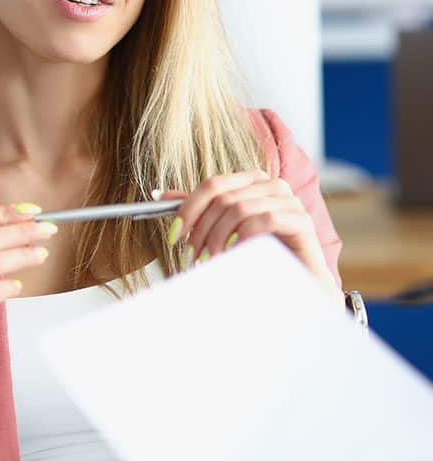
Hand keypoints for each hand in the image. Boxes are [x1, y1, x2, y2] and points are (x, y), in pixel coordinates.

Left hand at [157, 170, 341, 303]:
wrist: (298, 279)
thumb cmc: (259, 252)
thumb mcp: (223, 228)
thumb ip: (198, 210)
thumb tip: (159, 194)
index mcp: (251, 180)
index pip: (212, 184)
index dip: (188, 208)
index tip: (174, 233)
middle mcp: (271, 184)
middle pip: (223, 197)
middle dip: (201, 229)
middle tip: (191, 255)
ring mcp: (288, 200)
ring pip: (239, 208)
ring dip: (218, 237)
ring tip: (210, 259)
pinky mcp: (301, 220)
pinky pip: (264, 220)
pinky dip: (242, 238)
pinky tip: (235, 254)